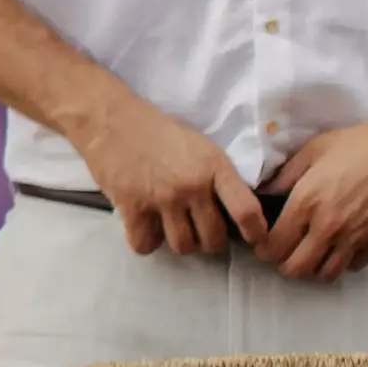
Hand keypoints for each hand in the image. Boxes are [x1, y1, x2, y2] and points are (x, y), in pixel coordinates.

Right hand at [70, 90, 263, 257]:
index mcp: (214, 167)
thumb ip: (218, 177)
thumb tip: (235, 210)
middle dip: (210, 240)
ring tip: (174, 228)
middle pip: (213, 239)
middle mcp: (191, 186)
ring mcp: (161, 199)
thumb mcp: (201, 146)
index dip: (256, 232)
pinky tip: (147, 227)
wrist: (111, 120)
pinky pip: (146, 244)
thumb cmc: (159, 131)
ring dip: (181, 241)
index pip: (246, 210)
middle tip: (201, 229)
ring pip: (183, 246)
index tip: (256, 240)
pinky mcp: (132, 207)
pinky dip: (147, 241)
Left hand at [255, 104, 367, 280]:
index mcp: (306, 202)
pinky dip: (342, 263)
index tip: (264, 244)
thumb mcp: (315, 149)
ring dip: (313, 268)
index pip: (275, 245)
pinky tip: (339, 249)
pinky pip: (352, 267)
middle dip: (284, 264)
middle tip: (285, 252)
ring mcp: (354, 238)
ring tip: (310, 254)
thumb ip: (286, 173)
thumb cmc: (361, 144)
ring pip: (324, 274)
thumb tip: (265, 190)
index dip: (264, 249)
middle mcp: (327, 227)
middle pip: (296, 268)